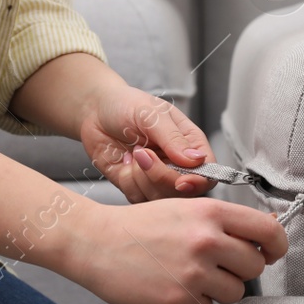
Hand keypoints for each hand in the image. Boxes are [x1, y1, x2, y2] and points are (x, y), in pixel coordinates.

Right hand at [62, 197, 288, 303]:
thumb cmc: (141, 226)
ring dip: (218, 288)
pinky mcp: (180, 301)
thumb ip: (225, 221)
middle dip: (240, 269)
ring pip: (235, 292)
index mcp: (211, 213)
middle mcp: (206, 242)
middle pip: (255, 266)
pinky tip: (171, 285)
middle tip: (215, 264)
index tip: (271, 252)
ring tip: (189, 274)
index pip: (269, 232)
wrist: (97, 243)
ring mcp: (194, 274)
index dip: (276, 246)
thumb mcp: (186, 209)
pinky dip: (193, 302)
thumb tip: (267, 230)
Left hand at [78, 85, 217, 202]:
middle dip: (161, 176)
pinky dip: (129, 182)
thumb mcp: (151, 114)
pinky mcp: (136, 186)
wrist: (95, 111)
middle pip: (184, 191)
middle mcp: (177, 164)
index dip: (198, 182)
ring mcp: (157, 178)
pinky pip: (138, 198)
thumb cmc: (126, 104)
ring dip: (142, 177)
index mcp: (190, 144)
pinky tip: (124, 161)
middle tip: (142, 152)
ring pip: (160, 198)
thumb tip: (197, 159)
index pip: (207, 172)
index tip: (182, 181)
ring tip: (134, 152)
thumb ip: (173, 138)